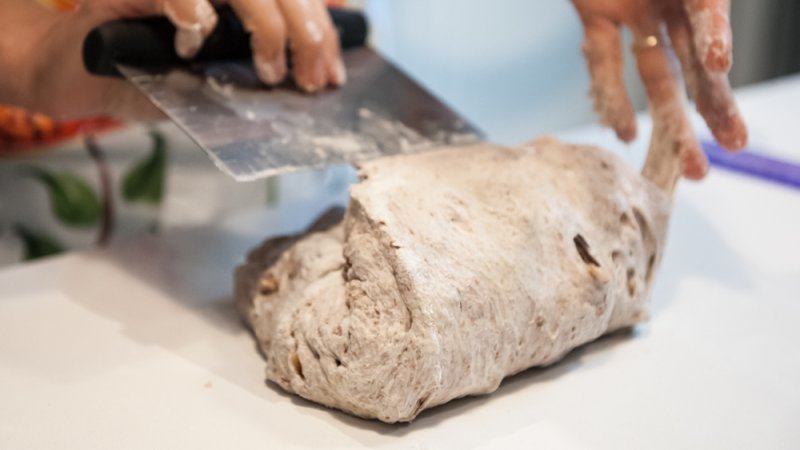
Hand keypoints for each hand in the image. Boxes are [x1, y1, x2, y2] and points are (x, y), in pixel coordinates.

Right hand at [0, 0, 344, 119]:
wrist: (71, 73)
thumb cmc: (139, 76)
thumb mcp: (206, 82)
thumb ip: (246, 76)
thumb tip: (299, 90)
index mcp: (228, 0)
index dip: (320, 33)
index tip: (332, 75)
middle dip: (307, 33)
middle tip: (313, 81)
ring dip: (265, 23)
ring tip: (268, 70)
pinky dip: (189, 8)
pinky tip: (196, 37)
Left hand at [571, 0, 746, 183]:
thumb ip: (705, 12)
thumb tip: (715, 63)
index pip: (711, 55)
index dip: (717, 97)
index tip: (731, 139)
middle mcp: (668, 7)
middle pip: (687, 72)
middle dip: (697, 123)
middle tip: (700, 171)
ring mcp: (632, 12)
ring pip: (651, 74)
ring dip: (661, 119)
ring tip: (668, 162)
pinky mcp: (594, 13)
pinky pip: (603, 58)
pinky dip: (612, 96)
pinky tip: (625, 133)